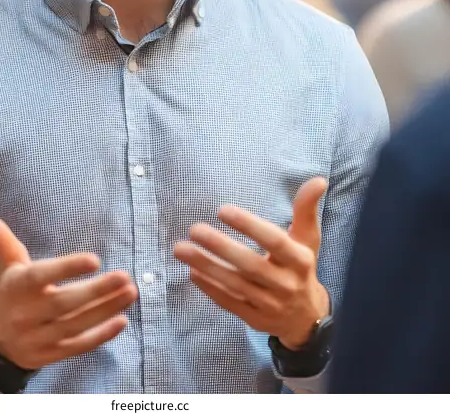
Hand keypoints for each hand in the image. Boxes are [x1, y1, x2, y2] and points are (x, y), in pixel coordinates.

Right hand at [0, 211, 137, 369]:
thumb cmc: (11, 292)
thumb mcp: (7, 265)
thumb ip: (1, 238)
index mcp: (18, 287)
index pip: (42, 275)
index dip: (67, 268)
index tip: (94, 259)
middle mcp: (27, 314)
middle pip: (65, 303)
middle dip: (97, 291)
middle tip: (125, 276)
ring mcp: (39, 337)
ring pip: (76, 325)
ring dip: (106, 309)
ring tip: (130, 292)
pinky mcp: (51, 355)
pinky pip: (78, 347)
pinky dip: (100, 336)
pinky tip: (121, 321)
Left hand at [174, 177, 329, 348]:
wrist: (307, 318)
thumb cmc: (302, 268)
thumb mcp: (308, 239)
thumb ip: (306, 209)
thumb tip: (318, 179)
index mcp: (300, 260)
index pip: (274, 240)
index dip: (249, 225)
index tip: (222, 209)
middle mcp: (286, 284)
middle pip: (250, 265)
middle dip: (220, 246)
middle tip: (194, 228)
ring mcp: (270, 305)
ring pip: (234, 285)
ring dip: (206, 266)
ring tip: (181, 248)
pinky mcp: (254, 320)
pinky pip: (229, 303)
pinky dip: (210, 288)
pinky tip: (192, 271)